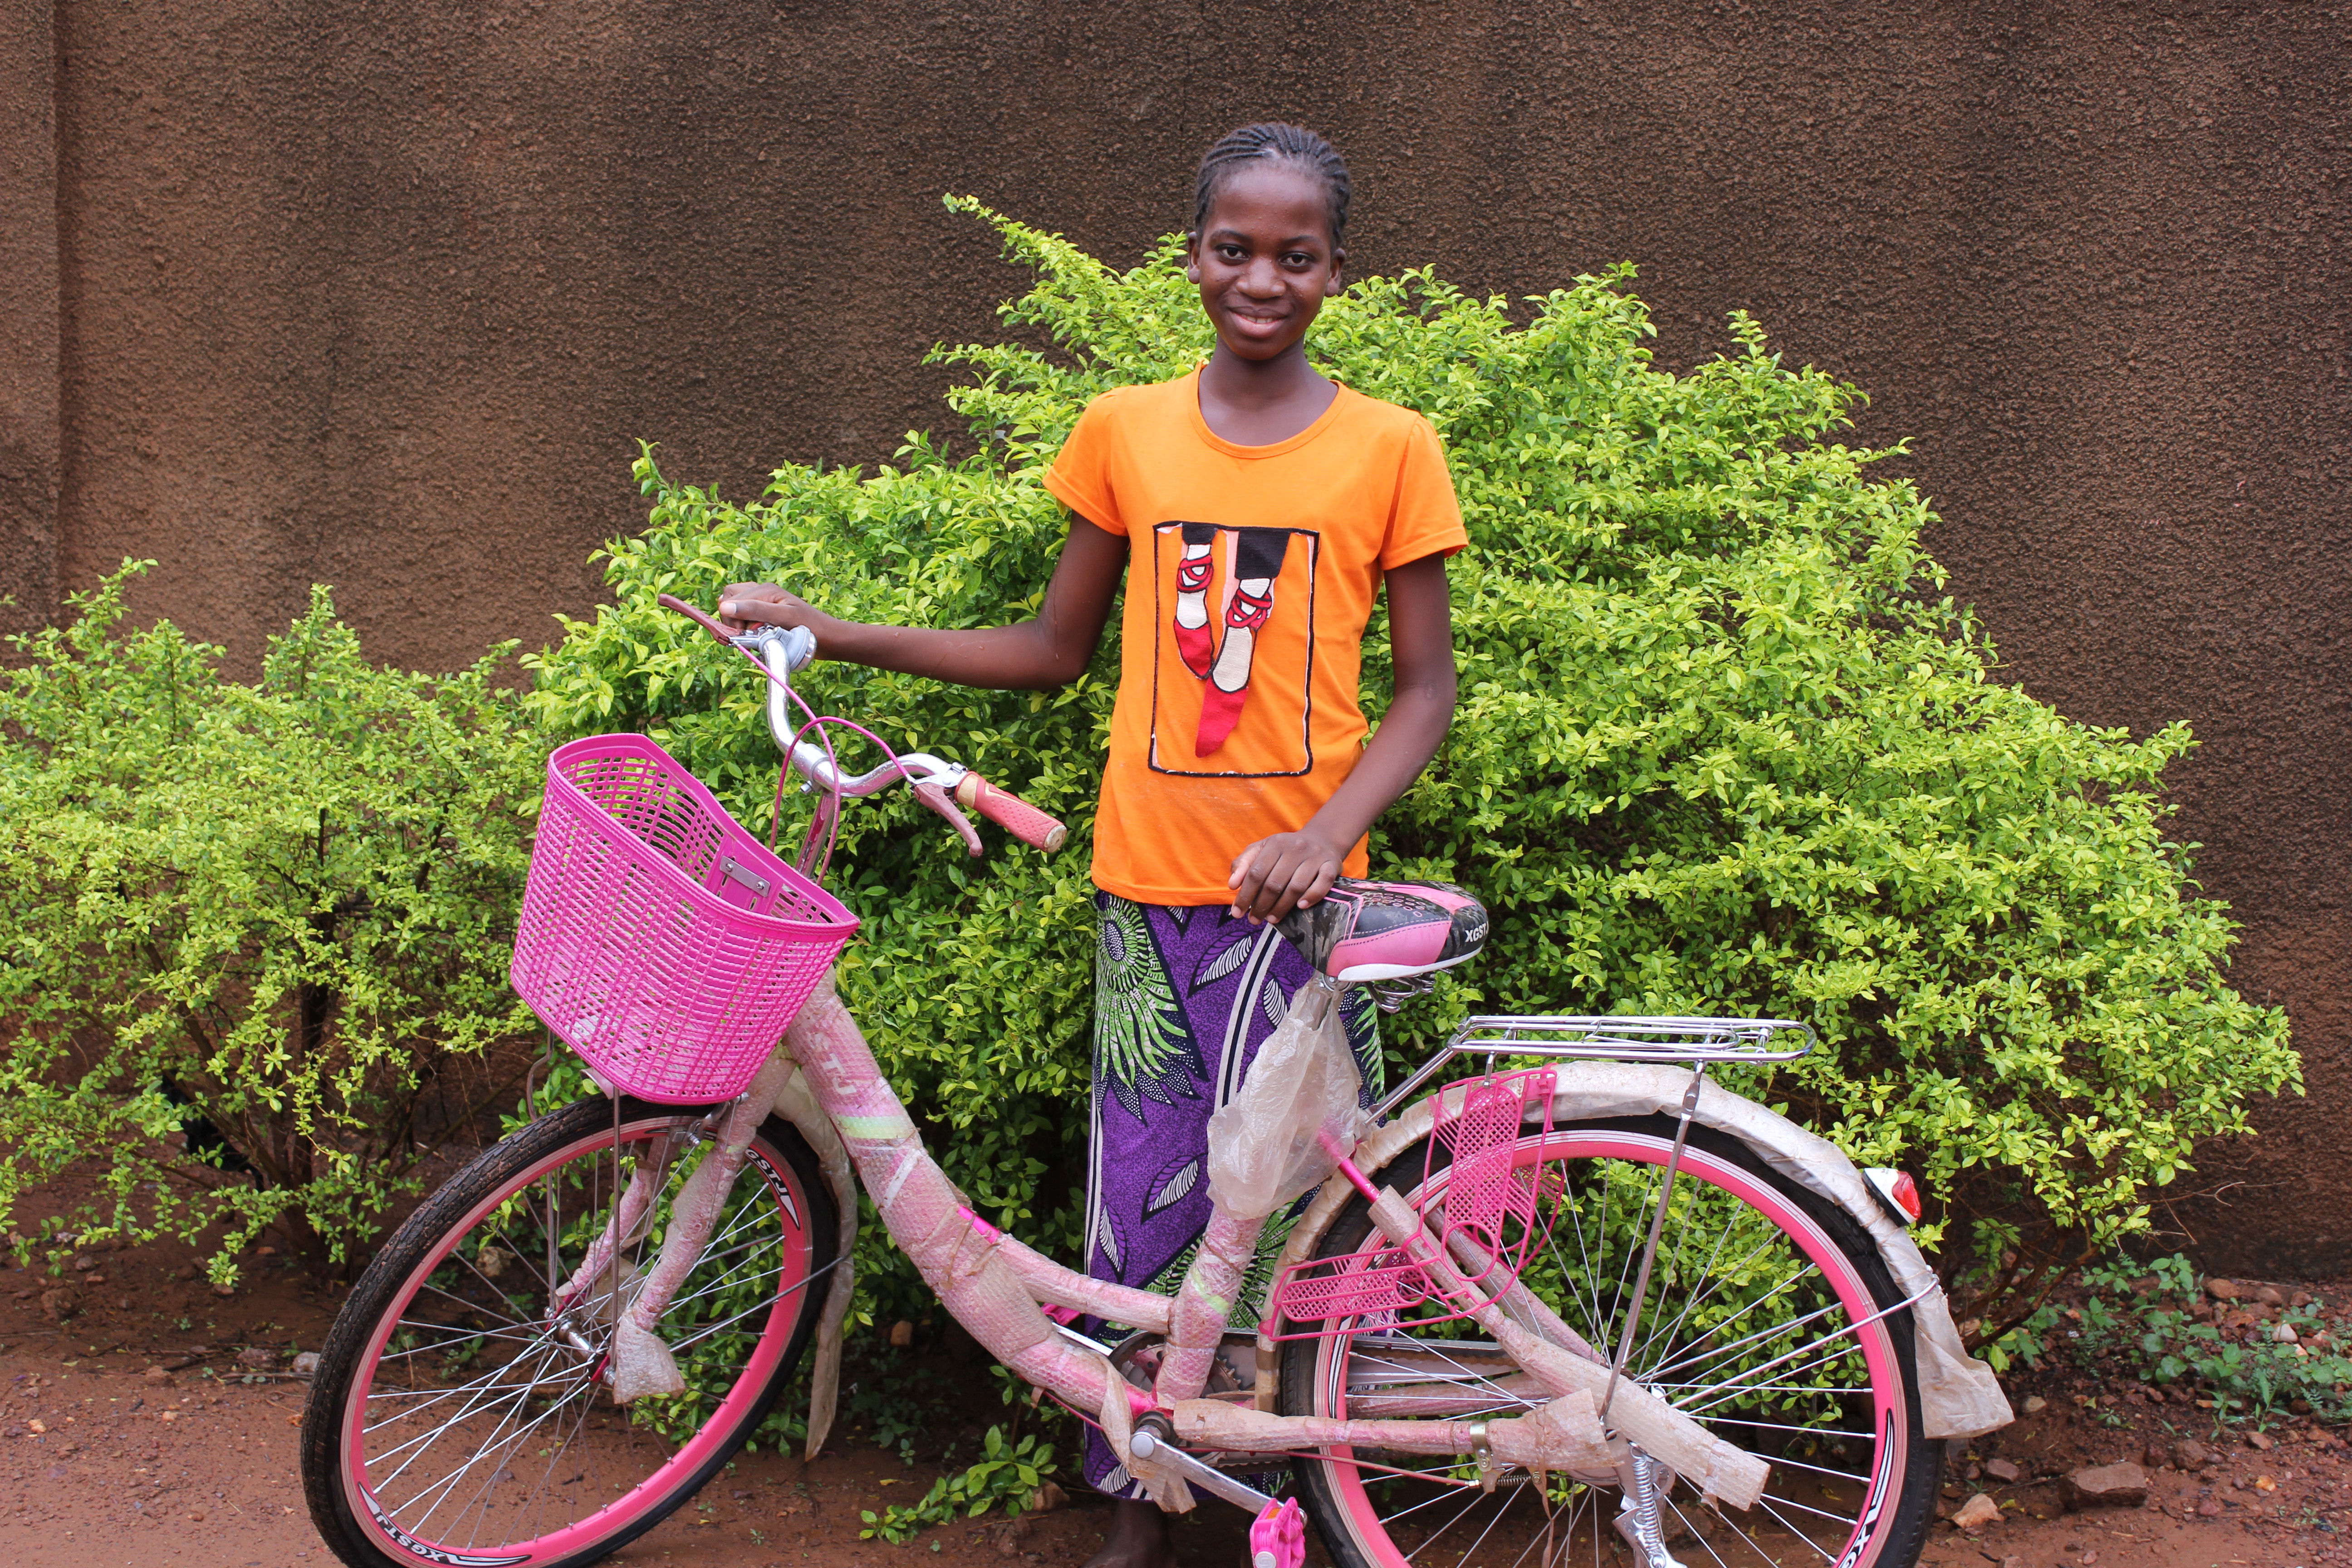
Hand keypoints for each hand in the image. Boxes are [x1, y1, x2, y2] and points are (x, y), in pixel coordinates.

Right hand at [718, 582, 832, 642]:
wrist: (829, 638)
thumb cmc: (810, 627)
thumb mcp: (782, 617)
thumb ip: (754, 610)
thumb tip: (724, 606)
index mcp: (764, 590)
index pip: (729, 600)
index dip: (732, 619)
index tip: (745, 635)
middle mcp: (761, 592)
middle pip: (728, 600)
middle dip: (733, 619)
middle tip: (750, 634)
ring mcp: (763, 602)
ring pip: (734, 608)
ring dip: (738, 623)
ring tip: (755, 635)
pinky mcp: (764, 613)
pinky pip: (744, 615)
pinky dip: (745, 626)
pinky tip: (757, 634)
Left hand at [1228, 831, 1343, 923]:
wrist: (1321, 839)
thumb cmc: (1286, 849)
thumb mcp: (1262, 849)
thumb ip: (1244, 863)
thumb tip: (1232, 884)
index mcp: (1275, 843)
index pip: (1256, 872)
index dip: (1245, 895)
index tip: (1237, 913)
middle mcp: (1295, 848)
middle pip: (1274, 882)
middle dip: (1261, 905)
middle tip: (1254, 920)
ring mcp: (1315, 857)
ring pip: (1296, 886)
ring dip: (1282, 907)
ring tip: (1272, 919)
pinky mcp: (1332, 865)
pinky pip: (1322, 883)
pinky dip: (1312, 896)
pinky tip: (1300, 907)